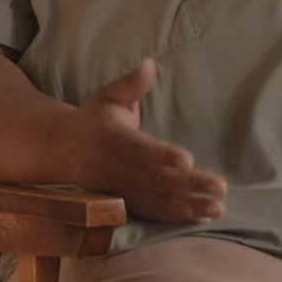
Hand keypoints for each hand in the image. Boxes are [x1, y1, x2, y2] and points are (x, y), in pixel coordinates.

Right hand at [53, 58, 225, 223]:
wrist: (61, 151)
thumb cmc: (93, 119)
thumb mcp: (107, 96)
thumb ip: (130, 84)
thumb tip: (150, 63)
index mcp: (112, 139)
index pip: (138, 149)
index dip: (162, 156)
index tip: (188, 160)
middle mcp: (116, 168)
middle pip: (154, 180)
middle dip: (188, 185)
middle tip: (220, 187)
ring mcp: (121, 191)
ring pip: (156, 202)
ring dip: (188, 207)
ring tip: (218, 208)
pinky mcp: (125, 204)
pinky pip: (152, 214)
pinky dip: (176, 217)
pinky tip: (202, 218)